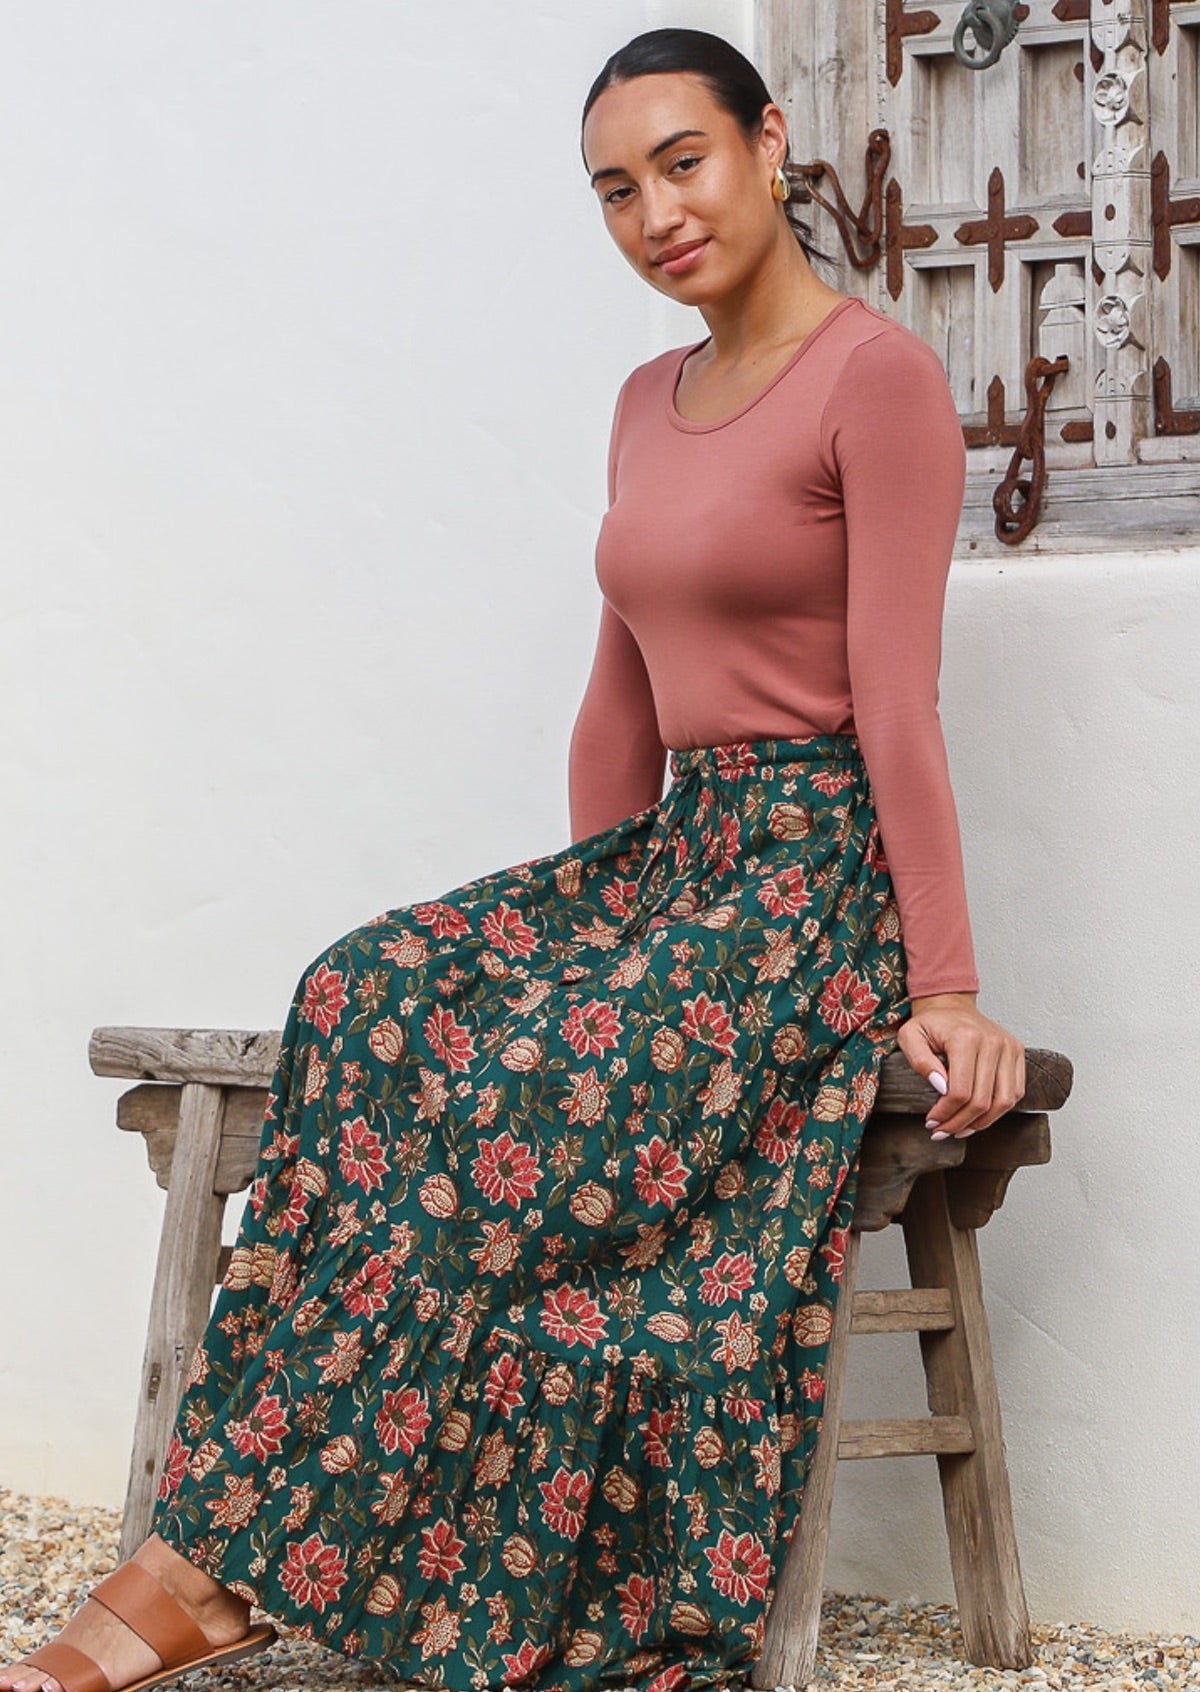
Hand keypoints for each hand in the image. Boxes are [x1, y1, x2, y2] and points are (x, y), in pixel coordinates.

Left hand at [897, 991, 1025, 1139]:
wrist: (952, 1005)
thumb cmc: (931, 1023)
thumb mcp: (910, 1036)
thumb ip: (920, 1061)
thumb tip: (941, 1087)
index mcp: (965, 1037)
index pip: (960, 1090)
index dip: (945, 1113)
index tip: (931, 1121)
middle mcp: (993, 1042)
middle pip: (982, 1100)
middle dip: (959, 1122)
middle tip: (941, 1131)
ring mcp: (1009, 1048)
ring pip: (1003, 1102)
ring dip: (981, 1123)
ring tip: (960, 1130)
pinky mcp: (1017, 1054)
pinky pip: (1014, 1093)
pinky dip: (998, 1111)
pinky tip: (978, 1118)